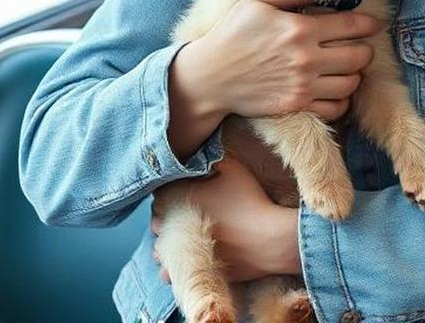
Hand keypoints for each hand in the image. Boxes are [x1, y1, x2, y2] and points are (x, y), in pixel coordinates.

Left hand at [151, 157, 299, 282]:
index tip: (177, 194)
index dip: (166, 194)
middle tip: (181, 214)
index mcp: (179, 198)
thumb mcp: (232, 169)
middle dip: (164, 217)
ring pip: (158, 249)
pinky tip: (182, 260)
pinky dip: (170, 268)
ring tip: (181, 238)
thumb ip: (211, 158)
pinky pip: (168, 273)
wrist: (269, 239)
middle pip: (156, 221)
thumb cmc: (251, 201)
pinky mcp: (194, 270)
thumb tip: (200, 152)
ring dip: (165, 243)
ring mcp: (182, 250)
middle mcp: (174, 224)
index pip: (158, 196)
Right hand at [176, 0, 381, 121]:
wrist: (210, 76)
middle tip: (360, 46)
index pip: (351, 26)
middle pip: (359, 57)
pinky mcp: (297, 106)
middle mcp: (307, 59)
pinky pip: (336, 108)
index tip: (375, 24)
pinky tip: (335, 89)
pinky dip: (342, 100)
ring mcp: (303, 86)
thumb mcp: (258, 2)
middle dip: (365, 50)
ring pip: (351, 83)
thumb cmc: (232, 33)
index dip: (369, 24)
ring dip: (354, 74)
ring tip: (347, 68)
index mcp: (300, 29)